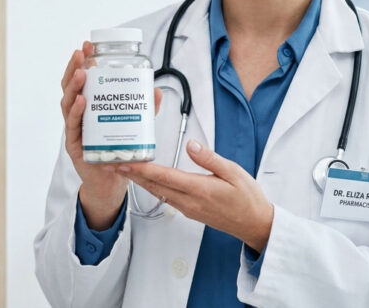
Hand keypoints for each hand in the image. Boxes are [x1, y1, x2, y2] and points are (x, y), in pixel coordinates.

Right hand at [60, 41, 161, 229]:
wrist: (110, 182)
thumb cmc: (117, 150)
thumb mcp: (132, 125)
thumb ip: (144, 109)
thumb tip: (155, 90)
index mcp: (88, 107)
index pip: (81, 80)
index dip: (82, 62)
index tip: (87, 45)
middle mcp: (78, 116)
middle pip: (70, 88)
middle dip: (74, 68)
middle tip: (81, 54)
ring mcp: (75, 130)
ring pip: (68, 105)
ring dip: (74, 87)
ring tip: (82, 73)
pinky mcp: (76, 146)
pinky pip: (73, 127)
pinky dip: (77, 113)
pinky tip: (83, 102)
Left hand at [117, 140, 274, 251]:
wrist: (254, 224)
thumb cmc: (247, 198)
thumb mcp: (233, 172)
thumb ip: (209, 158)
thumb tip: (191, 144)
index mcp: (199, 189)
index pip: (164, 177)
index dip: (143, 170)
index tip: (126, 163)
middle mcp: (189, 201)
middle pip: (155, 186)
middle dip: (133, 175)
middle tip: (114, 163)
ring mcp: (188, 208)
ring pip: (158, 193)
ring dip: (140, 182)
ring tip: (125, 169)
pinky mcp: (190, 211)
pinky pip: (166, 198)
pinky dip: (153, 187)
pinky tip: (148, 181)